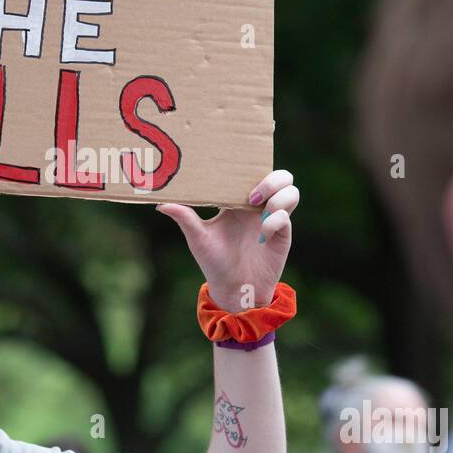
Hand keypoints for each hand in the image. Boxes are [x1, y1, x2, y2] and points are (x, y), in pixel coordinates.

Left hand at [156, 170, 297, 312]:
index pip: (253, 171)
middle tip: (252, 195)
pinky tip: (262, 234)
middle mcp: (258, 206)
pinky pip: (286, 218)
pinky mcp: (282, 235)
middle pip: (281, 176)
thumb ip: (184, 218)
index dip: (253, 163)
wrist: (233, 289)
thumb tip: (160, 204)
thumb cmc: (214, 262)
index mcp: (238, 200)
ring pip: (292, 191)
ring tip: (259, 209)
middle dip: (272, 178)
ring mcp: (273, 219)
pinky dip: (276, 221)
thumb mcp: (197, 238)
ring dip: (279, 195)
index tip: (240, 166)